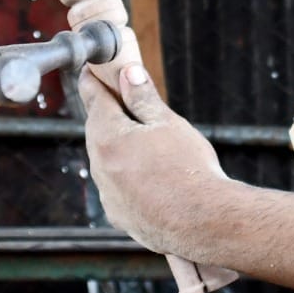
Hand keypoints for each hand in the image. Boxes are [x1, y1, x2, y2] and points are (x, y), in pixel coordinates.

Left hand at [79, 65, 225, 252]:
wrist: (203, 222)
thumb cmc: (188, 169)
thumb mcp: (168, 124)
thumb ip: (143, 98)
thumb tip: (128, 74)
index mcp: (108, 137)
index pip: (93, 99)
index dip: (92, 81)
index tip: (90, 70)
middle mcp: (100, 166)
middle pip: (98, 131)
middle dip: (108, 115)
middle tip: (123, 100)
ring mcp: (107, 194)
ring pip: (106, 161)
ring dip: (118, 148)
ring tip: (145, 142)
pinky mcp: (119, 215)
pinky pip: (116, 188)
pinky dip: (126, 177)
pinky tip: (150, 177)